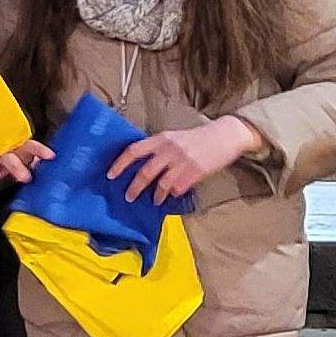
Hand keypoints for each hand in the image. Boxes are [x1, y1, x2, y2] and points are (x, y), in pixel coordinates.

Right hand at [0, 140, 54, 199]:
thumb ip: (33, 163)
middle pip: (10, 158)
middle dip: (17, 167)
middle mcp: (1, 153)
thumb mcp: (22, 160)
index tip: (51, 156)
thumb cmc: (9, 159)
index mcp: (16, 149)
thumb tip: (45, 165)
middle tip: (26, 178)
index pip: (29, 147)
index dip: (39, 150)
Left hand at [111, 116, 260, 204]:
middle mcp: (169, 149)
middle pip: (145, 172)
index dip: (120, 164)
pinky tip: (174, 194)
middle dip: (134, 187)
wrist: (225, 135)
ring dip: (156, 195)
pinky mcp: (195, 172)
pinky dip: (174, 193)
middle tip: (128, 197)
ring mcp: (183, 161)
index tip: (110, 175)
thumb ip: (159, 148)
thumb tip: (142, 164)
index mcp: (162, 138)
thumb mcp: (175, 137)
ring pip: (161, 184)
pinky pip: (178, 188)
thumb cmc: (199, 137)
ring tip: (155, 201)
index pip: (134, 150)